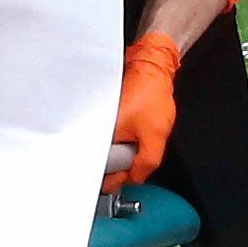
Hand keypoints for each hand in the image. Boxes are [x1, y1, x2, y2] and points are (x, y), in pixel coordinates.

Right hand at [105, 35, 182, 192]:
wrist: (151, 70)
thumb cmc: (150, 93)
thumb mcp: (156, 136)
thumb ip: (146, 164)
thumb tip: (135, 176)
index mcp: (99, 134)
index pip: (98, 171)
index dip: (116, 177)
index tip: (126, 173)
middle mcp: (92, 128)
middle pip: (103, 164)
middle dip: (120, 165)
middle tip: (134, 151)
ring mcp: (97, 124)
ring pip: (109, 153)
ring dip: (123, 153)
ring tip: (134, 137)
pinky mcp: (103, 119)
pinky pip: (111, 141)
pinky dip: (123, 142)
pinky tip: (132, 133)